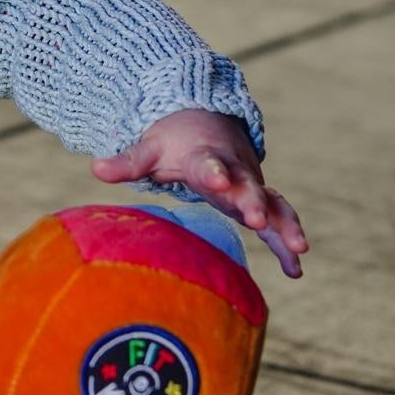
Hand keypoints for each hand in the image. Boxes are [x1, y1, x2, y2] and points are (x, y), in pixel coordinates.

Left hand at [90, 109, 308, 277]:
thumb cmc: (174, 142)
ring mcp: (249, 186)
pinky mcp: (258, 201)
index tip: (220, 181)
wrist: (207, 124)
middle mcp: (234, 171)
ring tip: (298, 250)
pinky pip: (278, 220)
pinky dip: (286, 242)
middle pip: (247, 185)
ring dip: (285, 225)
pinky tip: (295, 270)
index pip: (209, 164)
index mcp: (204, 157)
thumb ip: (127, 162)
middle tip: (258, 219)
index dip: (214, 172)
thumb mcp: (149, 149)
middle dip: (254, 201)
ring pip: (273, 203)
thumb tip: (96, 167)